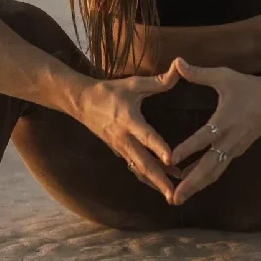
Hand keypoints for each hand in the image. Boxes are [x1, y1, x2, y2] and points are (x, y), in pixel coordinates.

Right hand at [75, 64, 183, 201]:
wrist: (81, 102)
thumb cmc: (109, 91)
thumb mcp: (133, 83)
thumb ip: (158, 80)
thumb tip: (180, 66)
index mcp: (129, 120)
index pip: (146, 136)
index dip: (159, 148)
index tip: (172, 160)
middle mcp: (124, 138)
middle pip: (143, 163)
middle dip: (159, 180)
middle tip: (174, 194)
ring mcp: (120, 147)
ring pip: (139, 169)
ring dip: (155, 182)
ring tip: (172, 194)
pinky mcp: (118, 151)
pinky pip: (134, 167)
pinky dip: (147, 176)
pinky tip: (160, 182)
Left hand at [167, 58, 260, 205]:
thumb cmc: (248, 86)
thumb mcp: (224, 76)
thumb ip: (199, 73)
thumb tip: (176, 62)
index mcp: (224, 121)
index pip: (202, 138)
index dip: (186, 149)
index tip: (170, 160)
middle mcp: (229, 140)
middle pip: (208, 167)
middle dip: (190, 184)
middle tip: (173, 198)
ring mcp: (234, 149)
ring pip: (213, 172)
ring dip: (196, 186)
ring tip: (178, 198)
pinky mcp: (236, 152)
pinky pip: (218, 168)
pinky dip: (204, 178)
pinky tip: (190, 183)